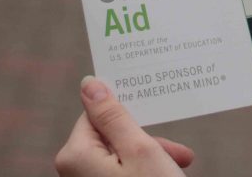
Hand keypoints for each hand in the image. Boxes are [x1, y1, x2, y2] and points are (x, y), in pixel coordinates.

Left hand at [55, 76, 193, 176]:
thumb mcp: (139, 148)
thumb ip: (113, 115)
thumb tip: (90, 83)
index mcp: (74, 155)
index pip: (96, 113)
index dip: (129, 114)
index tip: (157, 115)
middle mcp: (73, 171)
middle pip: (110, 135)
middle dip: (147, 139)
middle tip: (178, 150)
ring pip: (118, 155)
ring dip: (151, 156)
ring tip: (178, 165)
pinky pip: (119, 172)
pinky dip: (144, 171)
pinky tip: (167, 175)